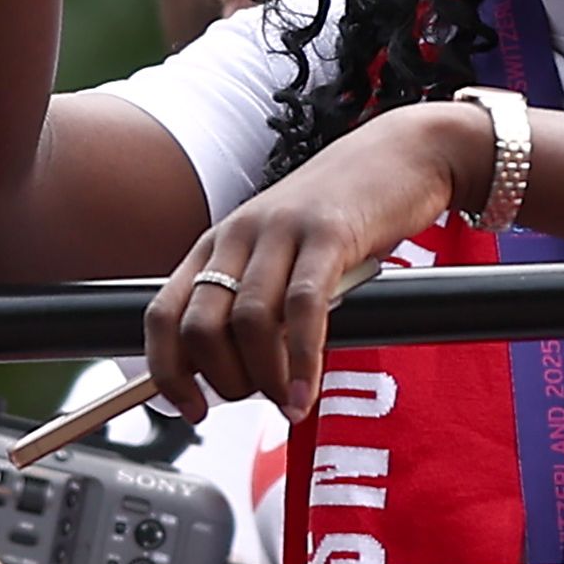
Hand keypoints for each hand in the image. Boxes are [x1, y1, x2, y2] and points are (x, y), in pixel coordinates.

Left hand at [144, 103, 485, 423]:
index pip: (163, 312)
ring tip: (285, 402)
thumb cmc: (342, 214)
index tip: (188, 409)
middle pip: (200, 325)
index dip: (165, 370)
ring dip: (263, 377)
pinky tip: (305, 391)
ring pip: (248, 321)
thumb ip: (258, 301)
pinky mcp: (328, 234)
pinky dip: (300, 361)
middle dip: (221, 379)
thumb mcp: (283, 254)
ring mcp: (281, 231)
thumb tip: (236, 373)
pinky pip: (303, 307)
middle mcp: (239, 234)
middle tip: (256, 399)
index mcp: (218, 242)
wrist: (400, 154)